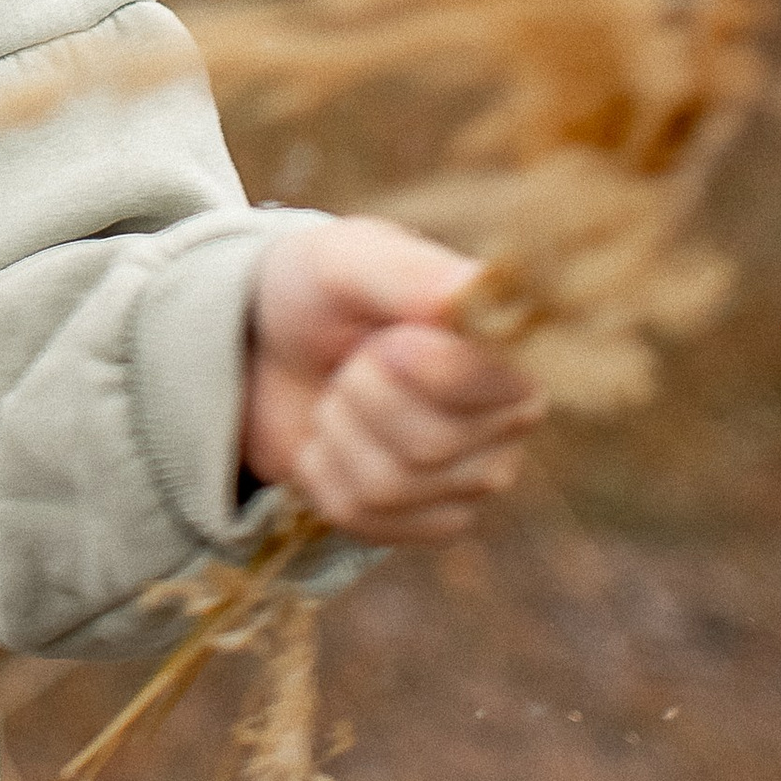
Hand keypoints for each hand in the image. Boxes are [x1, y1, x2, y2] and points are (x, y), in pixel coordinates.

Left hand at [245, 215, 544, 543]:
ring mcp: (474, 479)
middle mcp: (511, 419)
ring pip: (389, 486)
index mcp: (510, 348)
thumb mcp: (348, 259)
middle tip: (353, 361)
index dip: (404, 359)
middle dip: (360, 394)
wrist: (270, 348)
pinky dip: (324, 474)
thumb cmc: (320, 296)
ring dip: (338, 433)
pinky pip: (363, 517)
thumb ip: (411, 271)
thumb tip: (476, 289)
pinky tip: (334, 440)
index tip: (383, 334)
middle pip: (427, 444)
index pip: (475, 381)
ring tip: (342, 396)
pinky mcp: (432, 521)